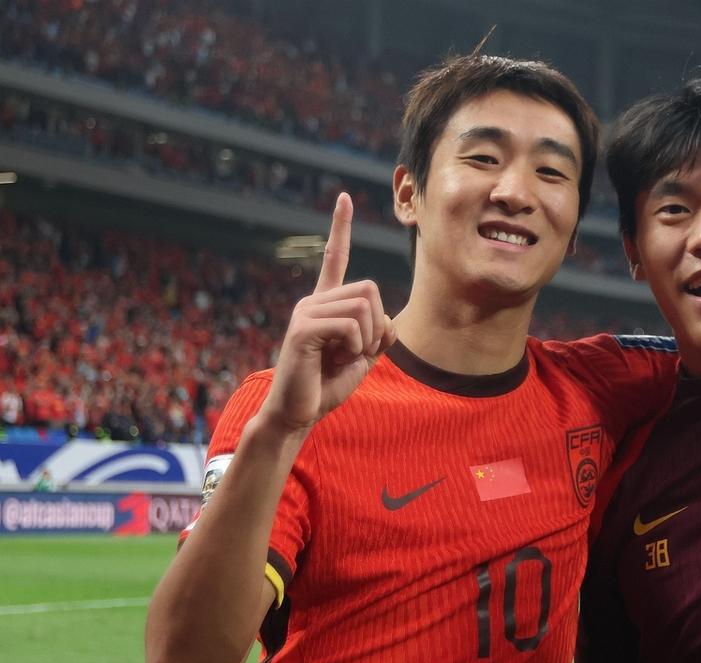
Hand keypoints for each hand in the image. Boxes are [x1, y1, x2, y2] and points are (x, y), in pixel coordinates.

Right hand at [259, 193, 396, 433]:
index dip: (341, 228)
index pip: (335, 258)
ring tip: (341, 357)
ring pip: (364, 308)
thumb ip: (378, 336)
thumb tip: (388, 320)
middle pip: (370, 290)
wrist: (299, 413)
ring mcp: (306, 311)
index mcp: (326, 304)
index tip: (344, 197)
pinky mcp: (303, 328)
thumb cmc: (327, 385)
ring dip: (365, 340)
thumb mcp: (362, 358)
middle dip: (376, 327)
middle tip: (355, 351)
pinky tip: (334, 359)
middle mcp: (314, 300)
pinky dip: (354, 347)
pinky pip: (350, 326)